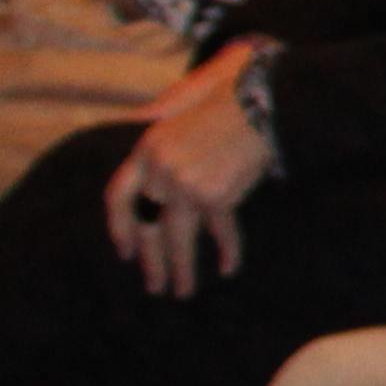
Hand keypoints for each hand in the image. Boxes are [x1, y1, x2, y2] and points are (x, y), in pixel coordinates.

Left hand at [106, 42, 276, 294]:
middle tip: (154, 286)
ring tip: (183, 292)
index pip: (120, 196)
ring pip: (177, 238)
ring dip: (181, 269)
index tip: (125, 250)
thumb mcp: (186, 105)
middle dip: (151, 260)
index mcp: (147, 147)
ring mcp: (185, 184)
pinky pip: (220, 231)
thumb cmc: (232, 94)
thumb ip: (166, 129)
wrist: (265, 98)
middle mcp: (159, 169)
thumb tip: (151, 148)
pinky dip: (228, 251)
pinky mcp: (215, 195)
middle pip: (147, 225)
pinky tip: (229, 267)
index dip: (121, 226)